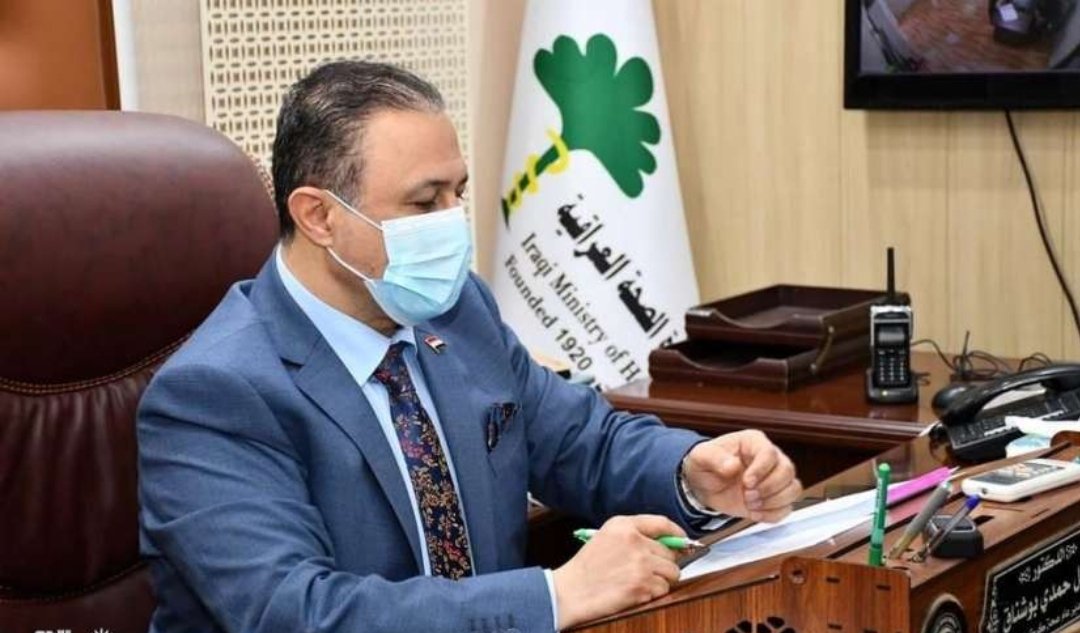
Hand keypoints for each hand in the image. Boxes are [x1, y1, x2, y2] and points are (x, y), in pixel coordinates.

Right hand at [552, 515, 682, 628]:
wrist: (572, 590)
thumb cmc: (588, 566)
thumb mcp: (607, 535)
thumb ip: (635, 533)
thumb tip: (669, 542)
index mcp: (624, 526)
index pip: (662, 523)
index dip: (676, 533)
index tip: (682, 541)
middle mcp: (635, 542)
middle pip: (671, 552)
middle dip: (665, 563)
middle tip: (649, 569)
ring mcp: (640, 565)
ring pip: (672, 572)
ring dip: (662, 579)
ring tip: (640, 580)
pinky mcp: (642, 586)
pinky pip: (663, 589)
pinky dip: (654, 593)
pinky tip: (636, 591)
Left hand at [682, 430, 800, 522]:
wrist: (703, 485)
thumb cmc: (705, 464)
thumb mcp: (701, 457)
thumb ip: (714, 458)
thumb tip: (732, 466)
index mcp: (753, 442)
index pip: (769, 453)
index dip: (761, 469)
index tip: (746, 482)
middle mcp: (769, 459)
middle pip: (787, 471)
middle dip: (768, 488)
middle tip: (747, 496)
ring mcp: (774, 479)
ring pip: (793, 489)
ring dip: (773, 502)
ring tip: (750, 505)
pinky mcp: (774, 498)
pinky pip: (787, 507)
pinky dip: (773, 514)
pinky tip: (755, 514)